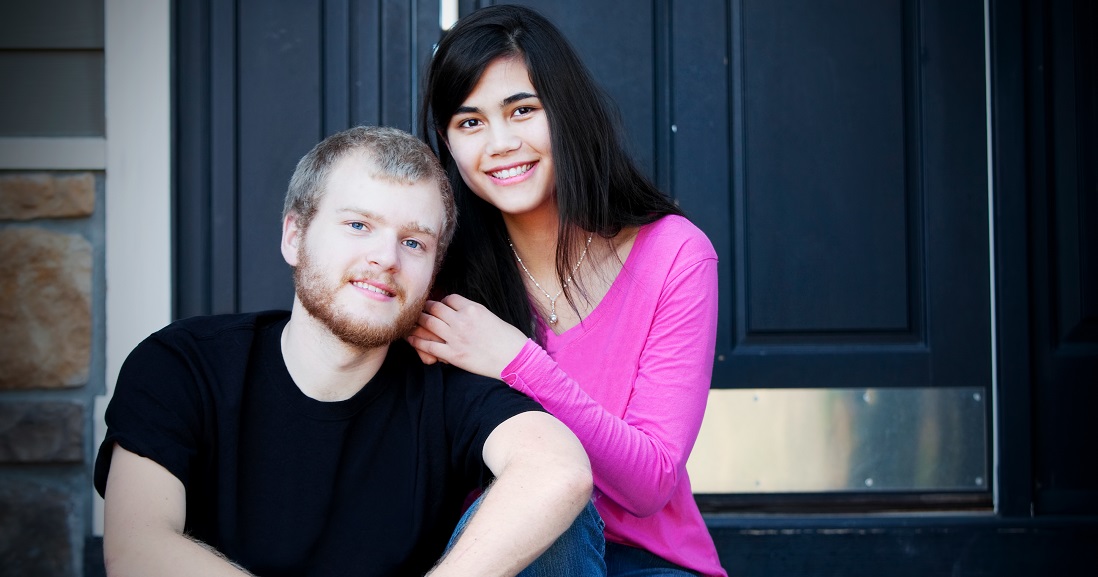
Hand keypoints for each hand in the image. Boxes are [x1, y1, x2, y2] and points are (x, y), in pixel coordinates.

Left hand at [407, 294, 528, 378]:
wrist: (516, 360)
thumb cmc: (509, 340)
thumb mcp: (491, 318)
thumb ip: (474, 314)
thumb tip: (461, 313)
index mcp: (473, 308)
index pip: (449, 299)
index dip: (441, 302)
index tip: (438, 306)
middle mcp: (462, 320)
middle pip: (434, 308)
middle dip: (424, 309)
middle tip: (417, 311)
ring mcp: (456, 337)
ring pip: (428, 323)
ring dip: (417, 322)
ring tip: (411, 322)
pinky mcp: (453, 355)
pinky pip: (428, 345)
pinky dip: (417, 342)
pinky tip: (410, 339)